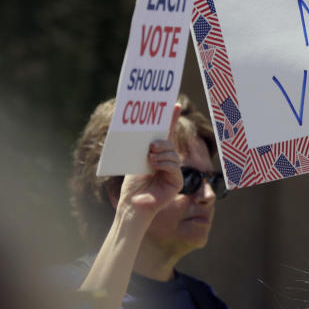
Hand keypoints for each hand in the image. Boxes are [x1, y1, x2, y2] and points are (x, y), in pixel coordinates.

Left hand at [116, 103, 182, 218]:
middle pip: (170, 144)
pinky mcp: (177, 183)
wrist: (132, 204)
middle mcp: (168, 162)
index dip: (171, 119)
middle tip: (151, 145)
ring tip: (150, 157)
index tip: (175, 104)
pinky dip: (165, 163)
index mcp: (158, 155)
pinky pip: (175, 167)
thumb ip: (141, 148)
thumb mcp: (135, 160)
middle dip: (163, 141)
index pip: (167, 134)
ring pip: (173, 155)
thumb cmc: (131, 185)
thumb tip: (141, 131)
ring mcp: (174, 173)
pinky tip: (154, 164)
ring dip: (162, 153)